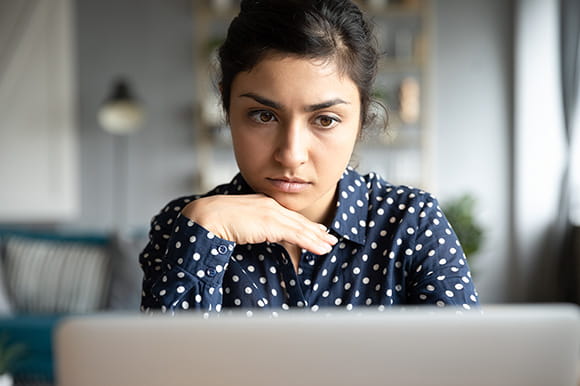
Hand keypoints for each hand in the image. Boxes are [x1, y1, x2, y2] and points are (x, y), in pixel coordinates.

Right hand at [181, 194, 337, 254]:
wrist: (207, 216)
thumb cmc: (215, 221)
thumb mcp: (238, 222)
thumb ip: (250, 228)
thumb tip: (255, 236)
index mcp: (262, 203)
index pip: (287, 216)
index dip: (303, 224)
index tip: (315, 230)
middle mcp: (270, 205)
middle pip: (298, 221)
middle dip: (315, 231)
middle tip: (329, 238)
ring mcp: (271, 213)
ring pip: (301, 228)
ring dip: (317, 239)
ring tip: (329, 246)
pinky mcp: (271, 223)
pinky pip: (297, 235)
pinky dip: (311, 242)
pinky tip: (321, 249)